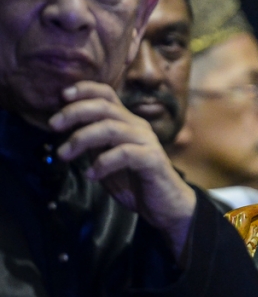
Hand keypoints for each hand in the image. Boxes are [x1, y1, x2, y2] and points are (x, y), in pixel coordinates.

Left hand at [49, 81, 197, 262]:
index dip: (85, 90)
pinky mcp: (152, 159)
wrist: (165, 206)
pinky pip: (124, 153)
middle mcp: (137, 127)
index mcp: (126, 123)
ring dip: (82, 138)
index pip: (107, 95)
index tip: (62, 95)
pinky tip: (91, 175)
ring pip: (111, 128)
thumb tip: (66, 131)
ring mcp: (146, 141)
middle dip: (75, 112)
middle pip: (105, 107)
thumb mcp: (105, 159)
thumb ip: (92, 144)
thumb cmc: (135, 181)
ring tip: (64, 155)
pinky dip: (103, 163)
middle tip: (53, 125)